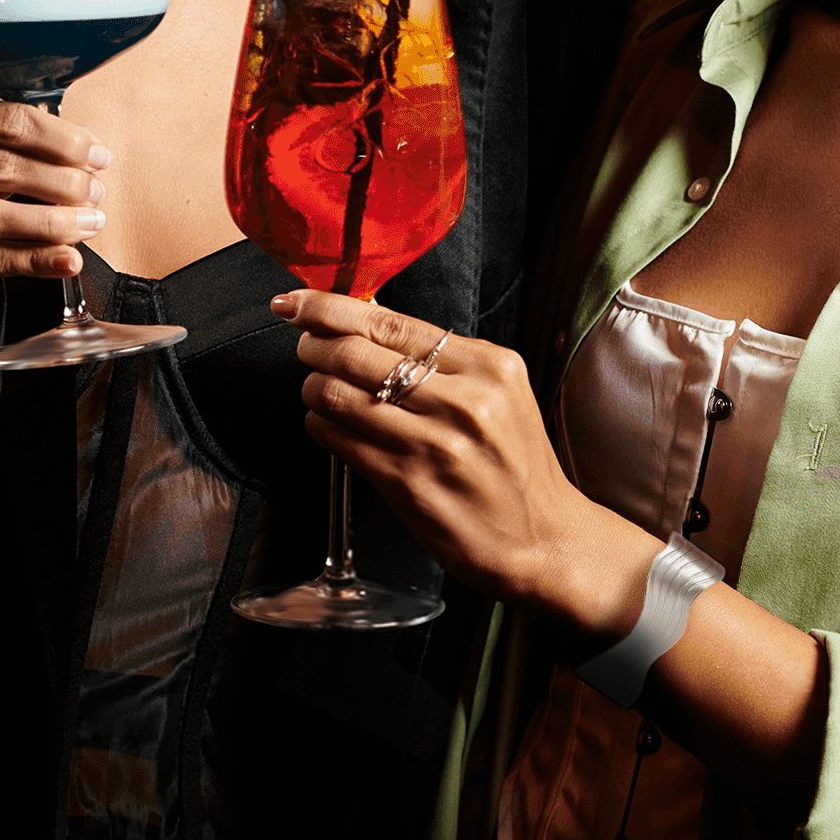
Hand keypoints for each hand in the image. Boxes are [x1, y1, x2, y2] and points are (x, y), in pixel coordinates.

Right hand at [0, 87, 107, 310]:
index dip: (58, 139)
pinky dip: (31, 260)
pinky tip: (66, 259)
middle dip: (59, 181)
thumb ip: (13, 141)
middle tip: (96, 192)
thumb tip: (87, 152)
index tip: (95, 155)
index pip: (0, 119)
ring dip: (52, 222)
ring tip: (90, 223)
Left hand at [278, 291, 652, 634]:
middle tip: (306, 348)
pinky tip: (328, 425)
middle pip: (355, 354)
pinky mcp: (408, 484)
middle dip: (314, 346)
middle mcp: (466, 401)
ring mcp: (436, 444)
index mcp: (491, 367)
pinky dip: (320, 426)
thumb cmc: (514, 462)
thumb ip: (442, 359)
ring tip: (318, 389)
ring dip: (313, 388)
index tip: (297, 303)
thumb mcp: (499, 393)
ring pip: (338, 396)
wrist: (541, 536)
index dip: (330, 308)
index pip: (391, 323)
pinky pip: (338, 440)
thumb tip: (365, 319)